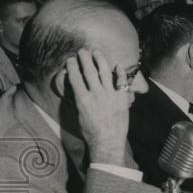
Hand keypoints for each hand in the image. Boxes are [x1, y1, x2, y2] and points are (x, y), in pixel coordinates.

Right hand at [65, 49, 130, 165]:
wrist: (107, 141)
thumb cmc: (90, 131)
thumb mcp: (78, 116)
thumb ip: (75, 100)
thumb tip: (71, 88)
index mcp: (83, 99)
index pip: (75, 78)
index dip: (72, 66)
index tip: (70, 59)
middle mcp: (96, 95)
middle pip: (89, 72)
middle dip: (85, 59)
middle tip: (82, 50)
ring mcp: (110, 96)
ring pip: (105, 73)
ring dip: (100, 60)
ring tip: (97, 52)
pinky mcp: (122, 99)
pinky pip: (122, 82)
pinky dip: (120, 73)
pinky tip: (118, 65)